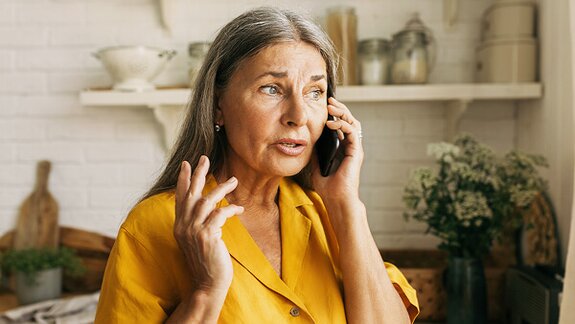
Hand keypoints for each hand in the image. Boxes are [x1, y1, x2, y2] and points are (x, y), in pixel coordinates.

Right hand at [174, 155, 243, 295]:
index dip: (183, 180)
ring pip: (206, 200)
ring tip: (234, 180)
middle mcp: (183, 226)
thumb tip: (208, 207)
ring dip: (221, 188)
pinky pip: (219, 214)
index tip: (186, 164)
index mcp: (179, 226)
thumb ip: (198, 224)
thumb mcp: (197, 240)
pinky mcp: (206, 236)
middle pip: (190, 193)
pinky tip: (239, 209)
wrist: (207, 285)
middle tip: (204, 158)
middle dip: (197, 173)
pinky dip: (230, 209)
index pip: (179, 197)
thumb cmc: (206, 263)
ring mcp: (193, 231)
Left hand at [311, 97, 363, 202]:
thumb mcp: (316, 164)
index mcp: (342, 148)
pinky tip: (331, 123)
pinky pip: (352, 132)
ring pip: (353, 123)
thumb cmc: (327, 186)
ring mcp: (355, 149)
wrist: (335, 199)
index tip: (324, 106)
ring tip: (331, 107)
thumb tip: (308, 139)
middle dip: (339, 109)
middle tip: (329, 100)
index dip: (334, 114)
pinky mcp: (356, 152)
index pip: (341, 125)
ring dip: (342, 113)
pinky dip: (342, 124)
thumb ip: (316, 151)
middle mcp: (350, 147)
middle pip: (349, 121)